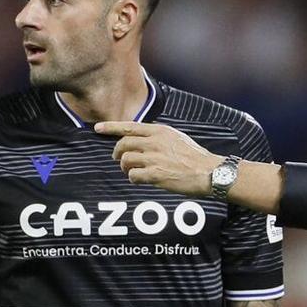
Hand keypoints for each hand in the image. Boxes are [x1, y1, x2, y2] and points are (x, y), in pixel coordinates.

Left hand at [95, 121, 221, 196]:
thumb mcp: (177, 138)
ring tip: (133, 172)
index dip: (111, 128)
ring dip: (125, 168)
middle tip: (120, 161)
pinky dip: (134, 179)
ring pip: (125, 161)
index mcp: (160, 131)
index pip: (130, 127)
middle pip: (123, 145)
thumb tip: (140, 140)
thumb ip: (158, 136)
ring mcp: (155, 158)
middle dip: (117, 154)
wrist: (209, 172)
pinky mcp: (156, 174)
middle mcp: (155, 142)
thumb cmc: (194, 157)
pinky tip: (141, 180)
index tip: (97, 129)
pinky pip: (133, 176)